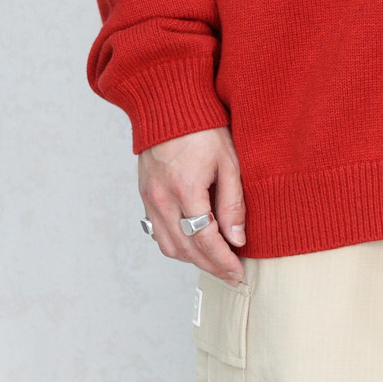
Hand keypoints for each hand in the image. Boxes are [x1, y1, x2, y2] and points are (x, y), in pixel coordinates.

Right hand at [138, 127, 246, 283]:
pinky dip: (176, 246)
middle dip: (211, 267)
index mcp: (185, 189)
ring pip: (168, 246)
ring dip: (192, 260)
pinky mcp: (144, 196)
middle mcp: (162, 199)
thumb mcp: (229, 162)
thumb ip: (233, 203)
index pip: (205, 240)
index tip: (239, 274)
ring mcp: (149, 199)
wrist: (166, 105)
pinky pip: (157, 233)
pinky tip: (193, 246)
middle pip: (187, 250)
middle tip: (231, 276)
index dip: (224, 261)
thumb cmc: (201, 128)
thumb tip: (237, 239)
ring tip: (215, 263)